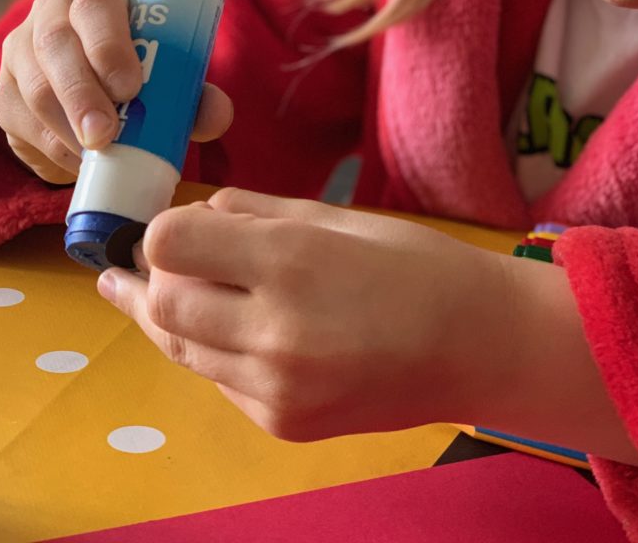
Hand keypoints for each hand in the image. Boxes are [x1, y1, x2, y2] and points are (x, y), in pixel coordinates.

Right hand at [0, 0, 232, 183]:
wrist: (91, 83)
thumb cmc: (140, 72)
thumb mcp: (170, 75)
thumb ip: (195, 95)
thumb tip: (216, 116)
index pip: (95, 7)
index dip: (109, 46)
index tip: (130, 88)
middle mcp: (50, 16)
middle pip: (55, 48)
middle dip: (81, 95)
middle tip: (106, 135)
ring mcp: (20, 54)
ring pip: (33, 89)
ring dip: (65, 129)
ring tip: (96, 157)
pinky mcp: (3, 95)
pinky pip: (21, 124)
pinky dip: (51, 149)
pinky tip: (78, 163)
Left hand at [95, 188, 506, 441]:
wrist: (478, 347)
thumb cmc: (415, 264)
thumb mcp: (336, 217)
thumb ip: (254, 213)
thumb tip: (195, 213)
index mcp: (291, 263)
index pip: (169, 244)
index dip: (165, 229)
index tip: (184, 224)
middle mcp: (274, 332)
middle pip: (162, 303)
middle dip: (160, 276)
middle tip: (179, 260)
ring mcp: (275, 389)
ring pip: (179, 349)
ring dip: (178, 316)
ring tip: (193, 290)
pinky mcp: (282, 424)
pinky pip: (219, 380)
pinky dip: (218, 352)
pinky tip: (245, 331)